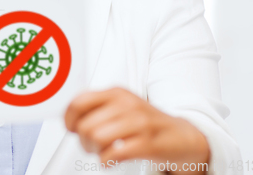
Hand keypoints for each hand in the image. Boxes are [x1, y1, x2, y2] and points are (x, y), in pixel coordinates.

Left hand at [64, 87, 210, 173]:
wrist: (183, 135)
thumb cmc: (147, 121)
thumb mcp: (122, 105)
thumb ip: (98, 107)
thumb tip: (70, 118)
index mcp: (116, 92)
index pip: (80, 101)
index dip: (69, 118)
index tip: (71, 128)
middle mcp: (126, 104)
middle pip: (86, 125)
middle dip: (83, 140)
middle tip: (90, 144)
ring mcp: (138, 123)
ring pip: (97, 138)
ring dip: (94, 150)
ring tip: (102, 151)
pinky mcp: (148, 143)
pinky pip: (114, 153)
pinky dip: (107, 160)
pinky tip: (112, 158)